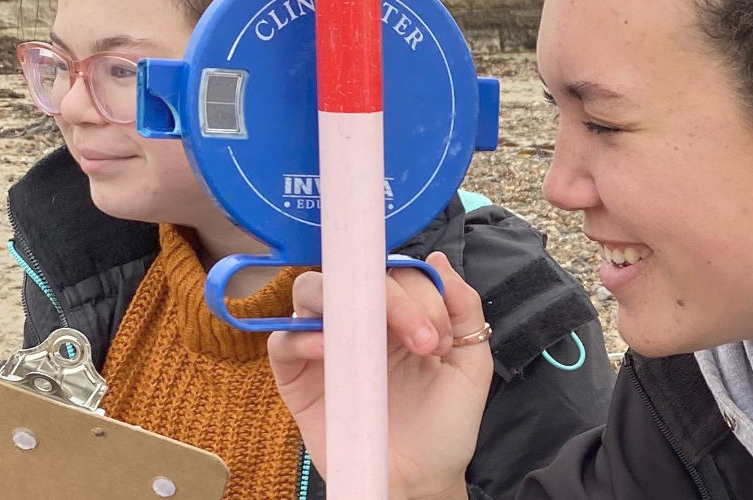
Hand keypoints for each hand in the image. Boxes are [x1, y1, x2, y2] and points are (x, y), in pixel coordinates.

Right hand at [270, 252, 493, 499]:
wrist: (420, 481)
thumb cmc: (445, 426)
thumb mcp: (470, 365)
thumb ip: (464, 310)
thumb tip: (439, 261)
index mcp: (400, 313)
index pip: (397, 273)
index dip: (420, 293)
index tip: (442, 336)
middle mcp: (359, 321)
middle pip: (353, 275)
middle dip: (392, 298)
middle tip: (424, 341)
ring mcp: (325, 345)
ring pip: (310, 292)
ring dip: (340, 302)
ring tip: (370, 340)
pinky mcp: (296, 376)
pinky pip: (282, 341)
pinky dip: (299, 336)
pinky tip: (327, 349)